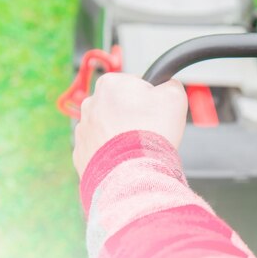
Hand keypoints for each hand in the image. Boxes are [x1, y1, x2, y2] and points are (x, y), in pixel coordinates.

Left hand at [73, 73, 187, 176]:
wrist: (133, 173)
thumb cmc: (151, 133)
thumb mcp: (175, 97)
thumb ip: (170, 84)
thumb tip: (168, 84)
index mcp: (110, 84)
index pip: (135, 84)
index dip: (150, 99)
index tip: (156, 113)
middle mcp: (90, 103)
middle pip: (119, 106)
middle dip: (133, 116)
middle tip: (149, 130)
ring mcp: (84, 129)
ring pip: (109, 128)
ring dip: (122, 135)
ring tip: (138, 148)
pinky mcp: (81, 152)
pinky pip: (101, 149)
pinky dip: (113, 153)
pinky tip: (126, 159)